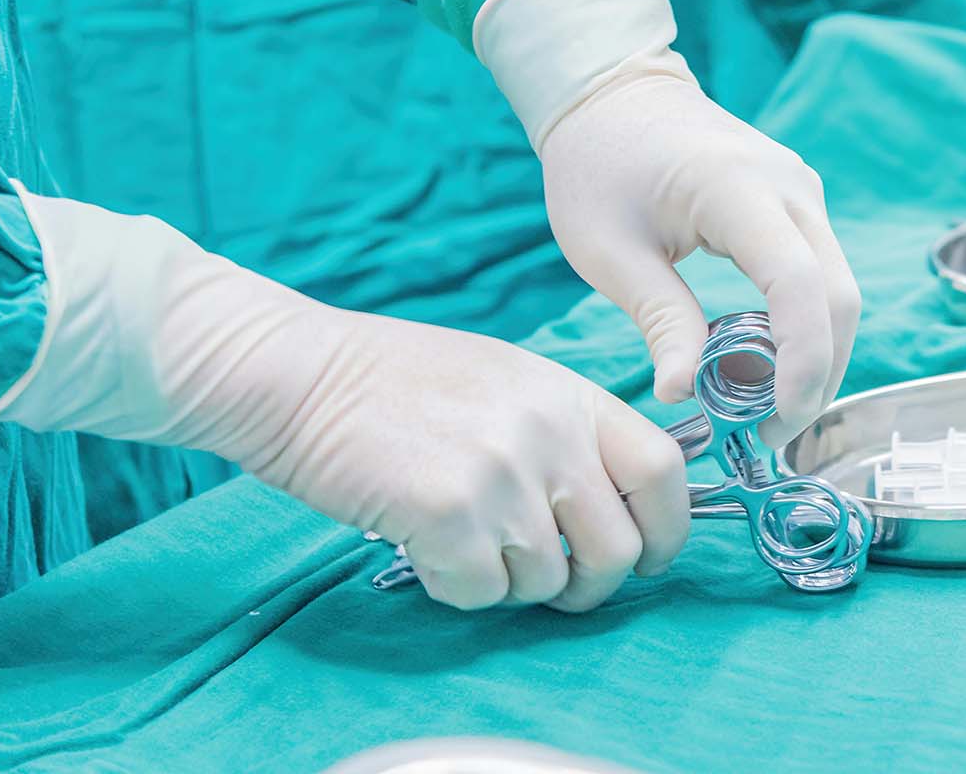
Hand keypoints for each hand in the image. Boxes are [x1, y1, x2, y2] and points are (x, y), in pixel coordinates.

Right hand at [0, 193, 687, 611]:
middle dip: (589, 585)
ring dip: (506, 581)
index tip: (648, 557)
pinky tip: (423, 547)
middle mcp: (548, 432)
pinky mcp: (448, 511)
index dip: (668, 528)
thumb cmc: (394, 382)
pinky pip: (480, 592)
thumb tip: (608, 511)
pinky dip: (455, 587)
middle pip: (619, 549)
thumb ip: (565, 434)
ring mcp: (501, 471)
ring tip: (460, 540)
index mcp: (570, 395)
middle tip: (550, 582)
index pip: (663, 469)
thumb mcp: (506, 380)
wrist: (298, 373)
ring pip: (544, 581)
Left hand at [539, 74, 859, 447]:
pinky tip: (763, 364)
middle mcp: (790, 187)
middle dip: (816, 376)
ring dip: (814, 356)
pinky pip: (819, 274)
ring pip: (838, 291)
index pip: (800, 286)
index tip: (773, 423)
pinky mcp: (798, 204)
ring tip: (763, 409)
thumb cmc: (597, 166)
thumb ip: (659, 320)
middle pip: (837, 298)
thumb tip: (683, 394)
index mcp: (738, 190)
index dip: (801, 365)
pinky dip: (803, 327)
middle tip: (768, 435)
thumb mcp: (609, 251)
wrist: (613, 92)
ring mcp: (802, 192)